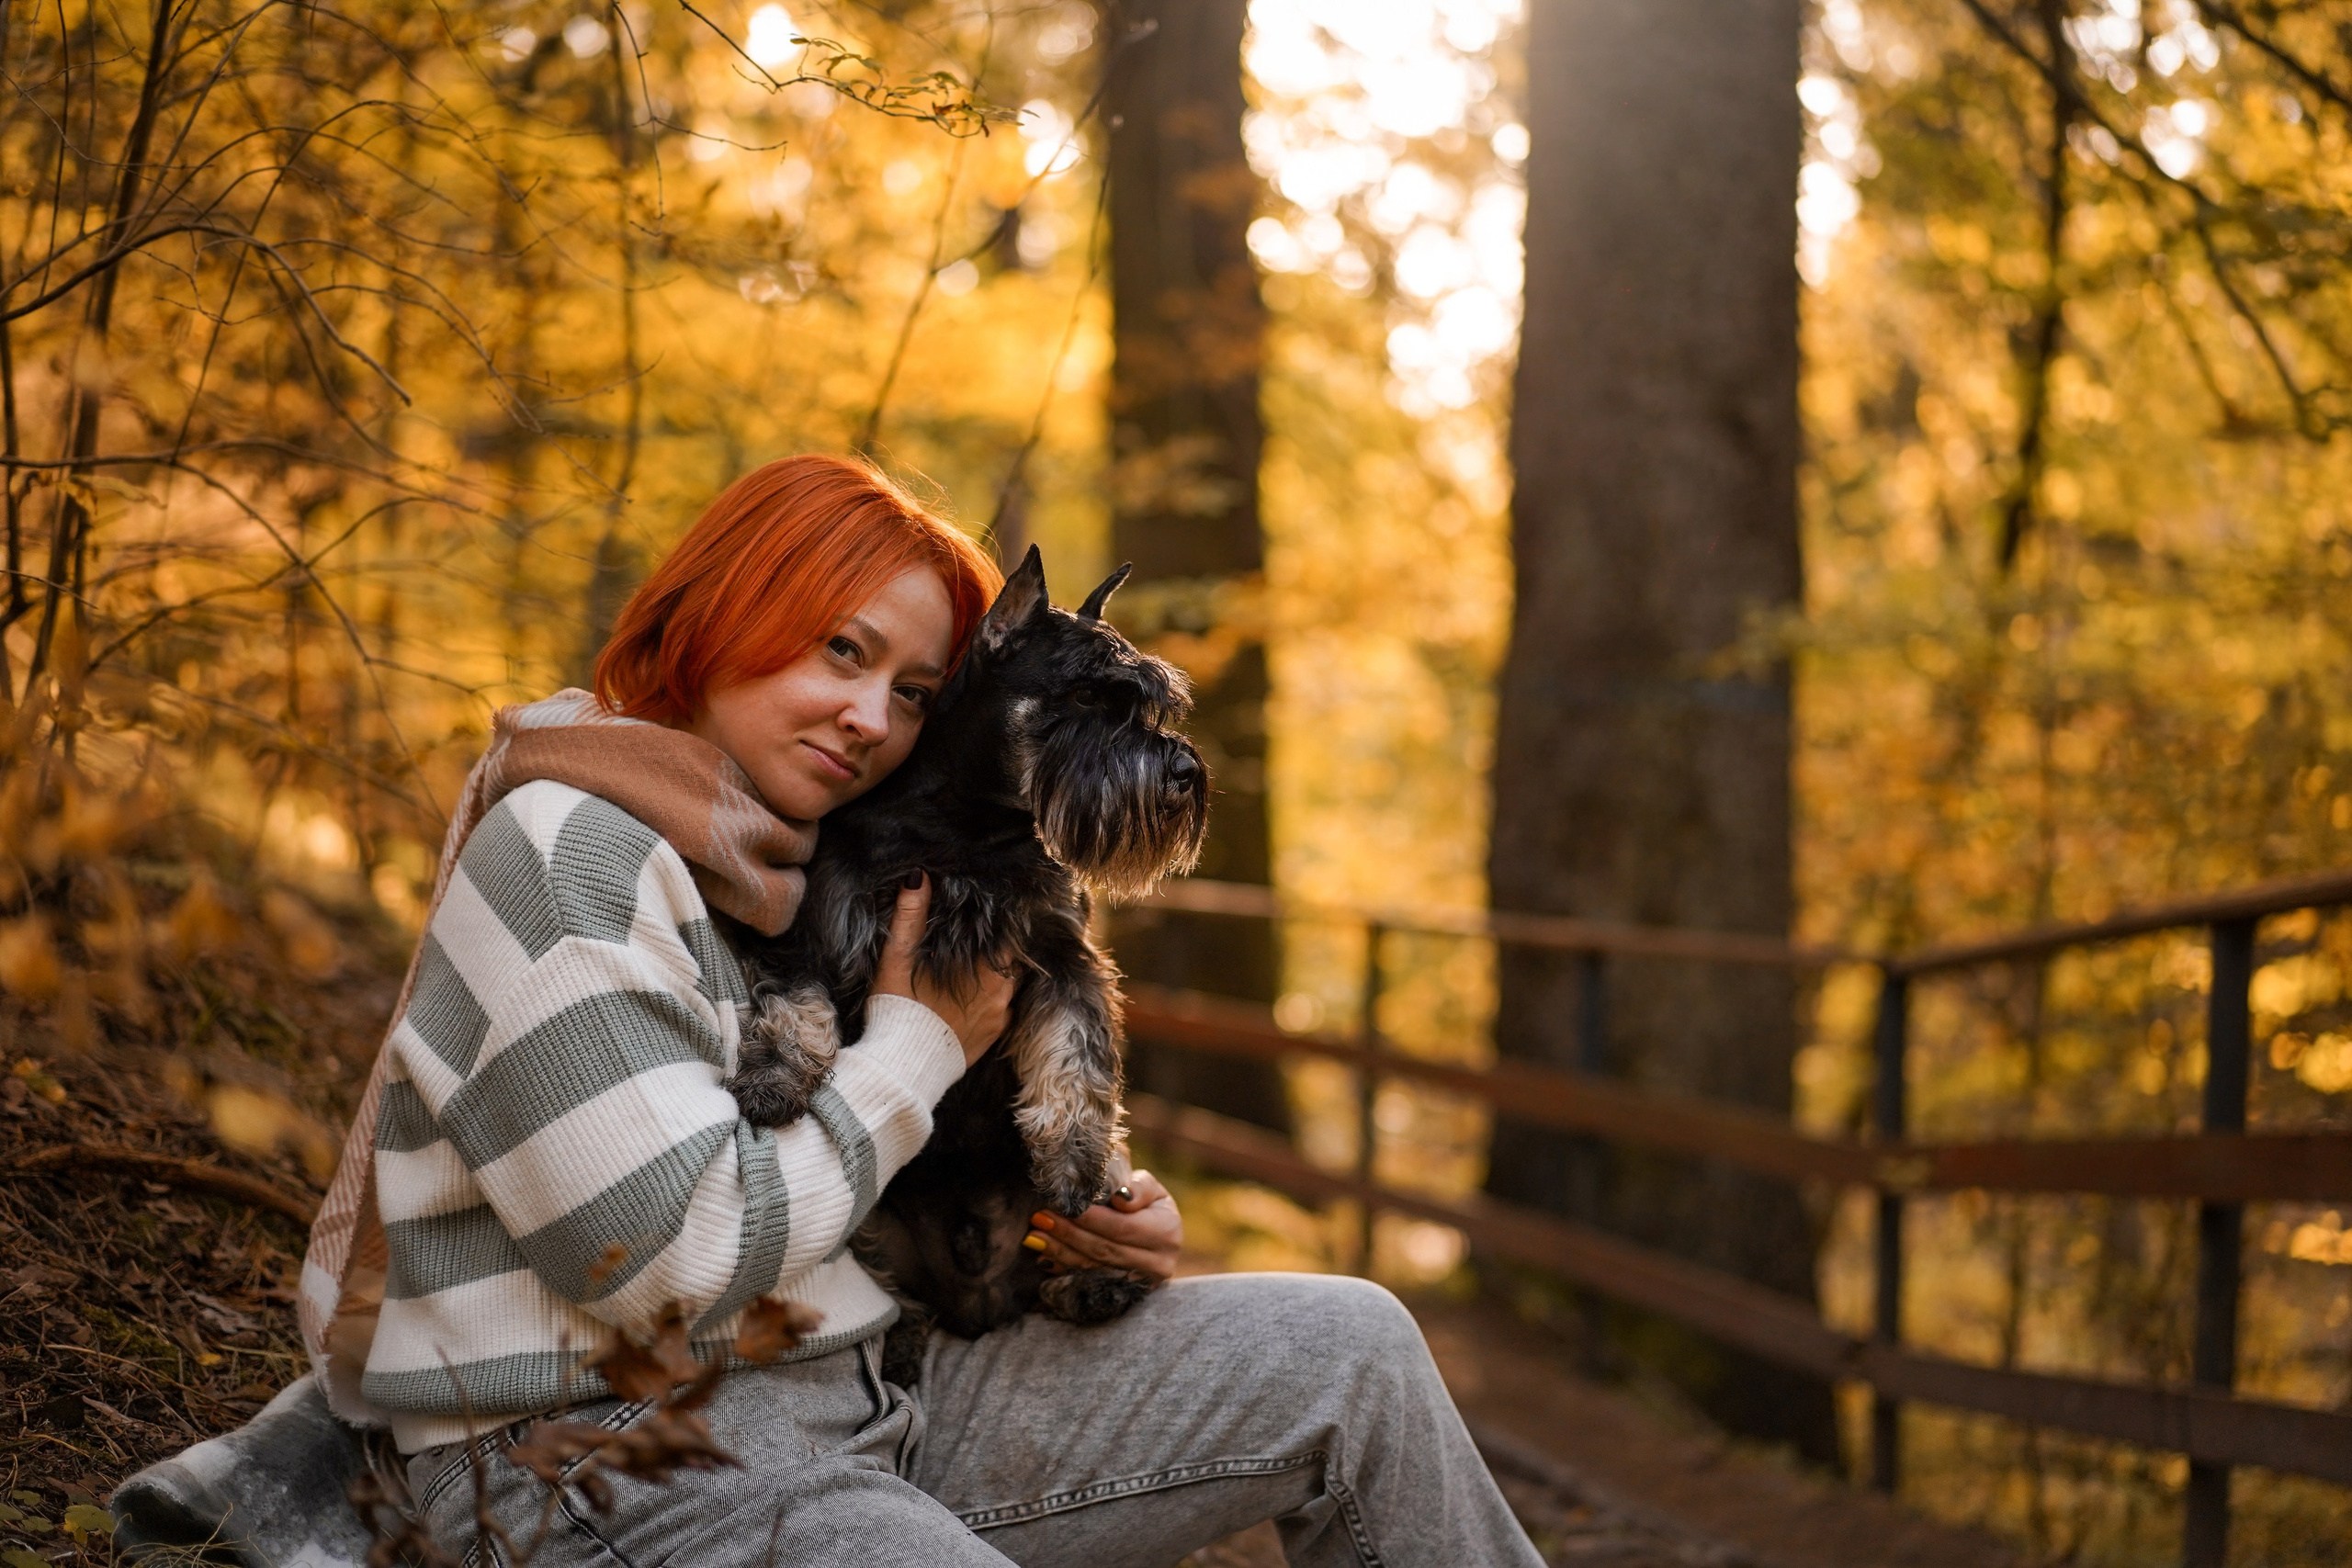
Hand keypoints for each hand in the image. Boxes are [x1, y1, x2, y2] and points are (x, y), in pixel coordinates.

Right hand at [872, 872, 1016, 1066]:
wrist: (902, 1067)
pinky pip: (1000, 1013)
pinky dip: (989, 1004)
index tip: (982, 923)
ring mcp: (999, 1017)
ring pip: (1006, 986)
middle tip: (972, 948)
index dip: (994, 927)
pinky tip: (967, 1002)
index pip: (1005, 936)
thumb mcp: (898, 957)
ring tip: (969, 973)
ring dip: (992, 978)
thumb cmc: (898, 1007)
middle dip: (993, 952)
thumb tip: (919, 877)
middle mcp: (1001, 991)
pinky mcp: (991, 1038)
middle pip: (1007, 961)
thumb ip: (911, 915)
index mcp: (985, 967)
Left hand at [1023, 1168, 1181, 1283]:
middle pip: (1105, 1250)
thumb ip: (1139, 1187)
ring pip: (1093, 1269)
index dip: (1091, 1218)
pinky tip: (1045, 1256)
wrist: (1157, 1238)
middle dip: (1069, 1234)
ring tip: (1035, 1236)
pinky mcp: (1123, 1296)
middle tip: (1040, 1218)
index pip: (1122, 1227)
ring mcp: (1140, 1285)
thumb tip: (1121, 1198)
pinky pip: (1088, 1283)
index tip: (1064, 1205)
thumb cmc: (1148, 1205)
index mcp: (1167, 1233)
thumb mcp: (1150, 1188)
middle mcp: (1158, 1264)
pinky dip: (1064, 1269)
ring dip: (1060, 1252)